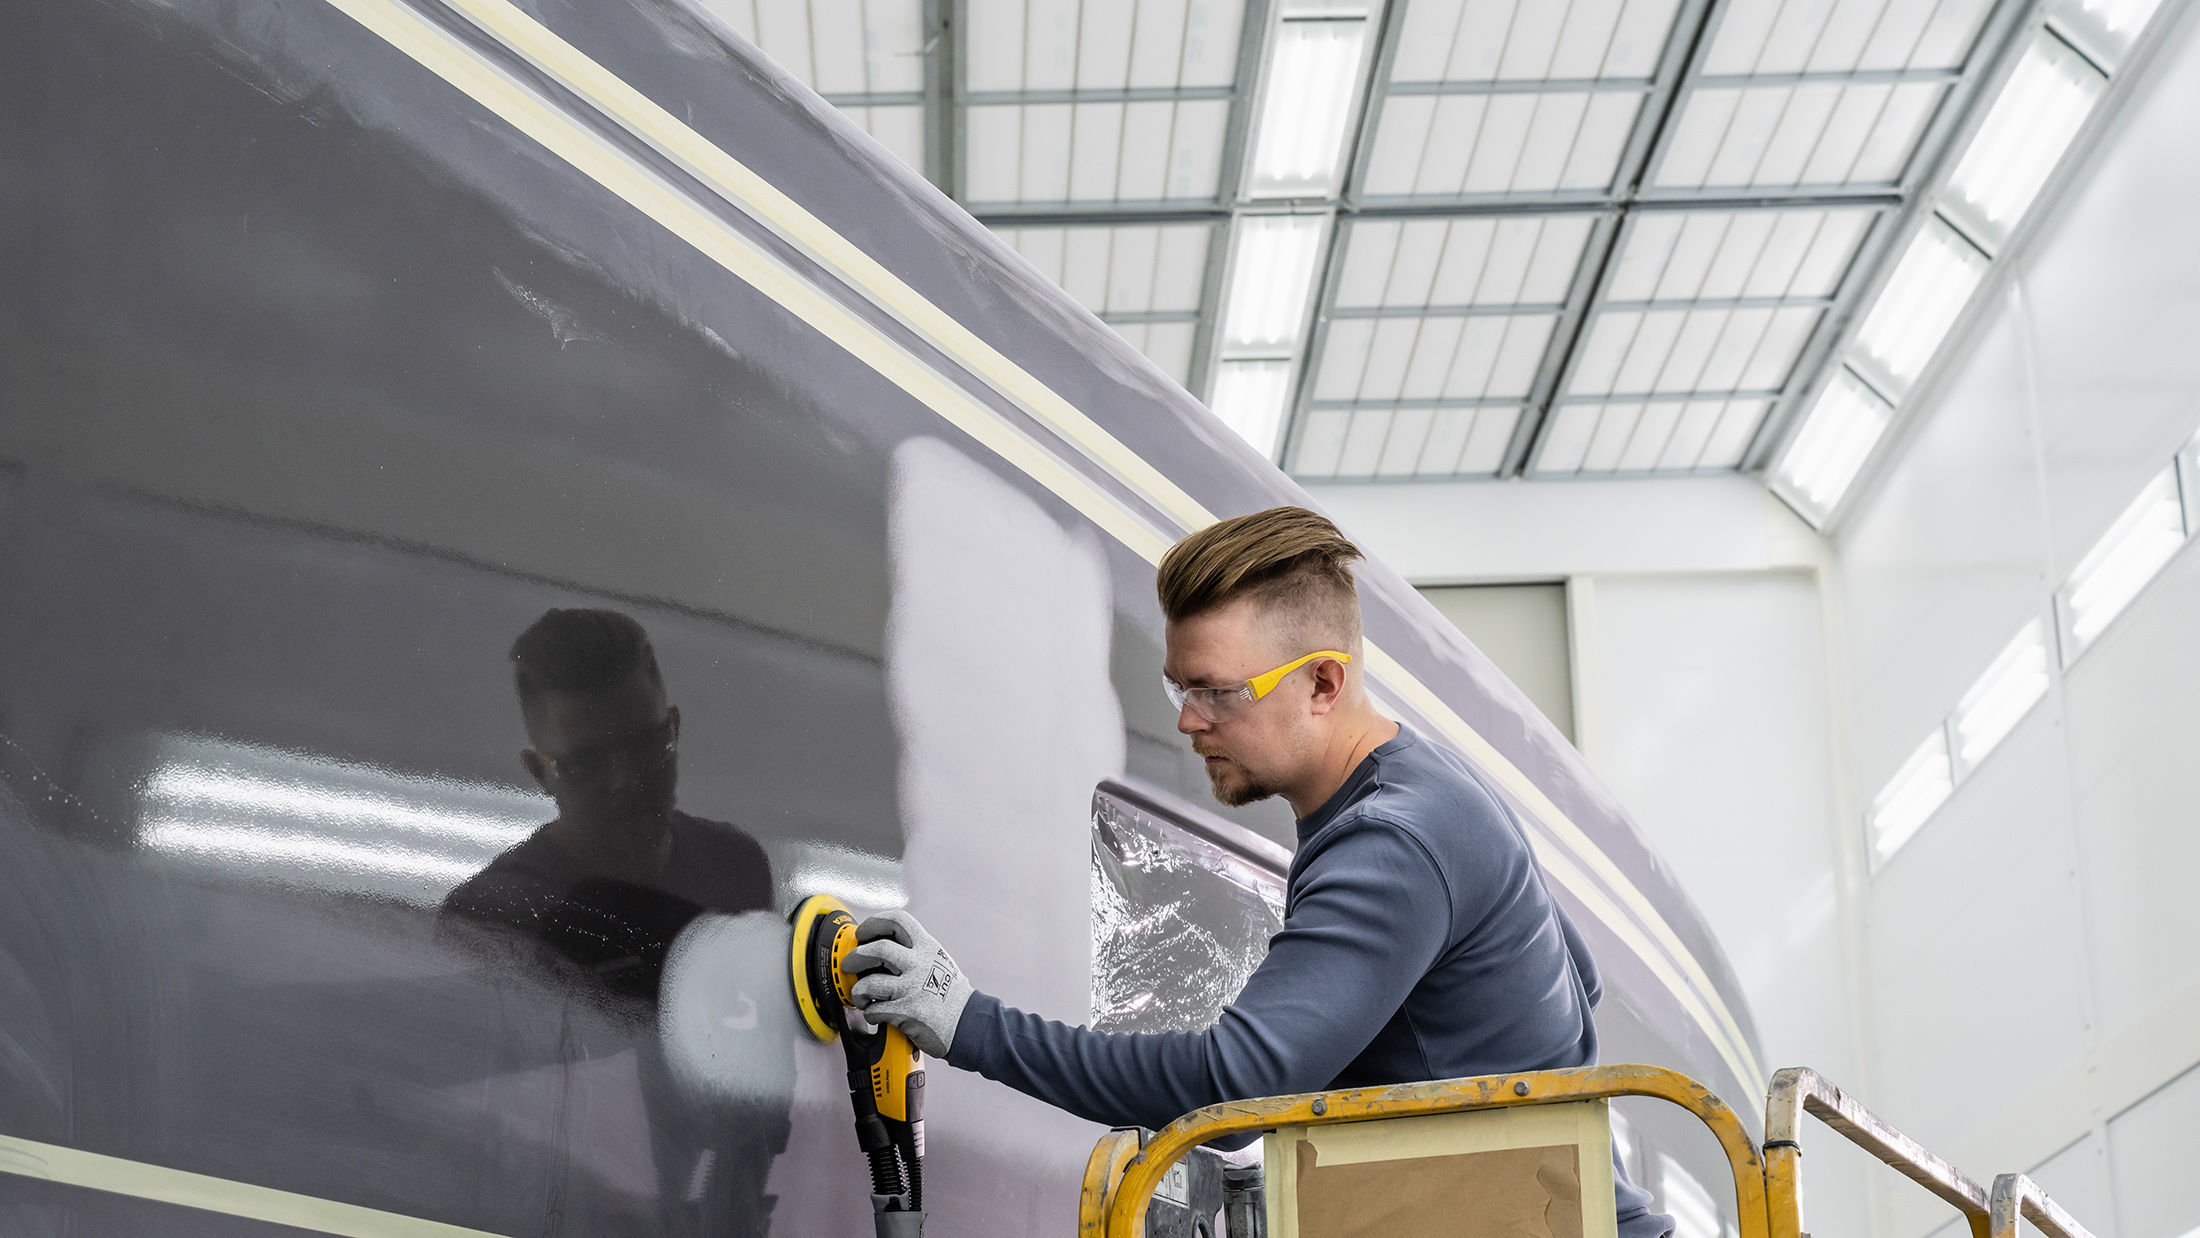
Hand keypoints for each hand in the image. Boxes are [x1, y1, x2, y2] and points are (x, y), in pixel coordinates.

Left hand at [842, 909, 972, 1056]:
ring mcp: (912, 988)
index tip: (862, 933)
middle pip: (877, 949)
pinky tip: (876, 1014)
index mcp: (927, 947)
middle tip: (849, 965)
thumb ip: (916, 951)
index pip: (897, 920)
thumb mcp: (939, 961)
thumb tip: (882, 947)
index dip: (874, 923)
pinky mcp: (907, 1012)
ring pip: (869, 983)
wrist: (969, 1023)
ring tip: (862, 997)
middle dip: (856, 957)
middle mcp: (919, 963)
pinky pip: (875, 1010)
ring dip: (858, 992)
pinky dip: (870, 1014)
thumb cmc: (952, 995)